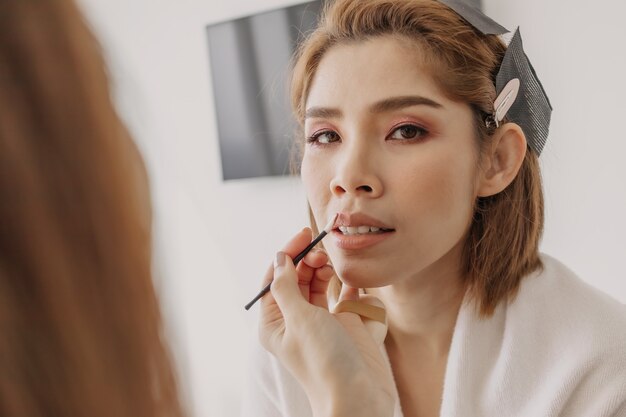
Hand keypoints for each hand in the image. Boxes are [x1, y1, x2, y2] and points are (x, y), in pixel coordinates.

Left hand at [259, 228, 395, 416]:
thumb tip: (279, 259)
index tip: (304, 235)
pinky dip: (348, 287)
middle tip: (322, 252)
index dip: (288, 255)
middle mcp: (296, 320)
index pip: (275, 278)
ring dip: (326, 272)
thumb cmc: (323, 361)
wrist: (359, 396)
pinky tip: (352, 285)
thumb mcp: (299, 319)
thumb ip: (286, 286)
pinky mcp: (345, 325)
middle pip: (298, 279)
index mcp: (275, 322)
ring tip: (332, 266)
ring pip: (320, 285)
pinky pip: (345, 297)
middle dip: (308, 261)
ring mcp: (322, 323)